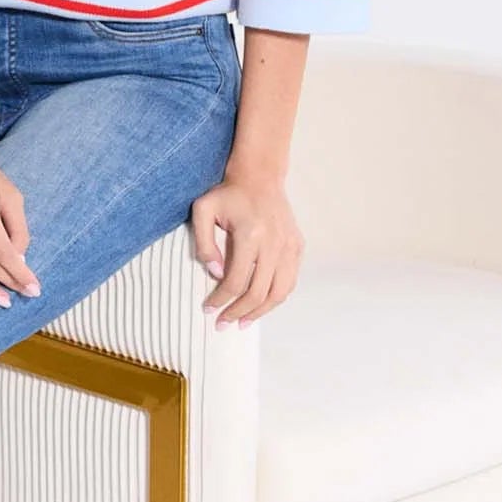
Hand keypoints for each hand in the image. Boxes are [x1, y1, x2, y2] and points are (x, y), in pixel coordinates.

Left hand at [190, 166, 303, 327]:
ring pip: (279, 292)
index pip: (235, 281)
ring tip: (242, 322)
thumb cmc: (227, 194)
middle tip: (222, 324)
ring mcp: (290, 246)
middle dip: (238, 313)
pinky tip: (260, 305)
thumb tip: (215, 274)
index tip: (207, 309)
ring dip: (260, 312)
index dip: (220, 300)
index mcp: (251, 235)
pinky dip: (275, 297)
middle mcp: (275, 243)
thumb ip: (204, 245)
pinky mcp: (297, 246)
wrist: (259, 176)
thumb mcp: (203, 211)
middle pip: (258, 293)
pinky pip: (290, 281)